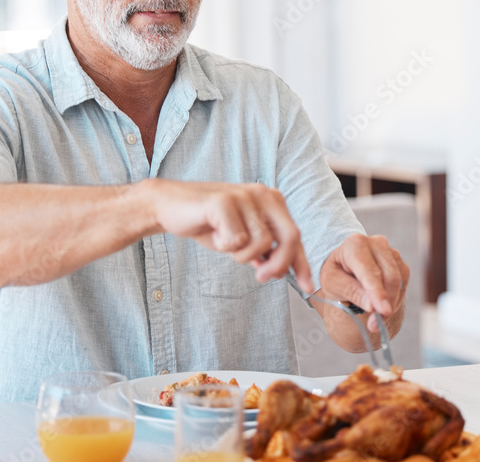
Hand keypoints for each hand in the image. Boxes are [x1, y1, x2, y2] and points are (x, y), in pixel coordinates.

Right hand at [147, 179, 313, 292]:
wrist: (170, 207)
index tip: (309, 287)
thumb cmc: (208, 223)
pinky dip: (224, 246)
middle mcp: (262, 193)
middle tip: (261, 276)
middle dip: (279, 264)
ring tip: (224, 243)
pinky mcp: (224, 201)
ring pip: (261, 243)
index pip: (295, 235)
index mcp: (271, 200)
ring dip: (241, 254)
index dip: (302, 264)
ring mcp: (244, 195)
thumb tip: (283, 271)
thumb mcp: (242, 239)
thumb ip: (264, 251)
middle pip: (289, 237)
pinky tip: (213, 234)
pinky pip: (236, 240)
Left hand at [319, 233, 409, 332]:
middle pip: (389, 276)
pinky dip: (395, 298)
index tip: (382, 311)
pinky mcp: (398, 261)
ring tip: (376, 319)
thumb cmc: (336, 274)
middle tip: (374, 326)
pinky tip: (382, 305)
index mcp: (355, 244)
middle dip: (384, 303)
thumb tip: (372, 306)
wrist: (343, 266)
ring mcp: (390, 250)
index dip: (377, 293)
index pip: (370, 272)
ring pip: (399, 280)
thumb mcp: (332, 284)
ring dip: (391, 303)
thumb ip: (351, 292)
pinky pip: (403, 282)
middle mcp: (376, 243)